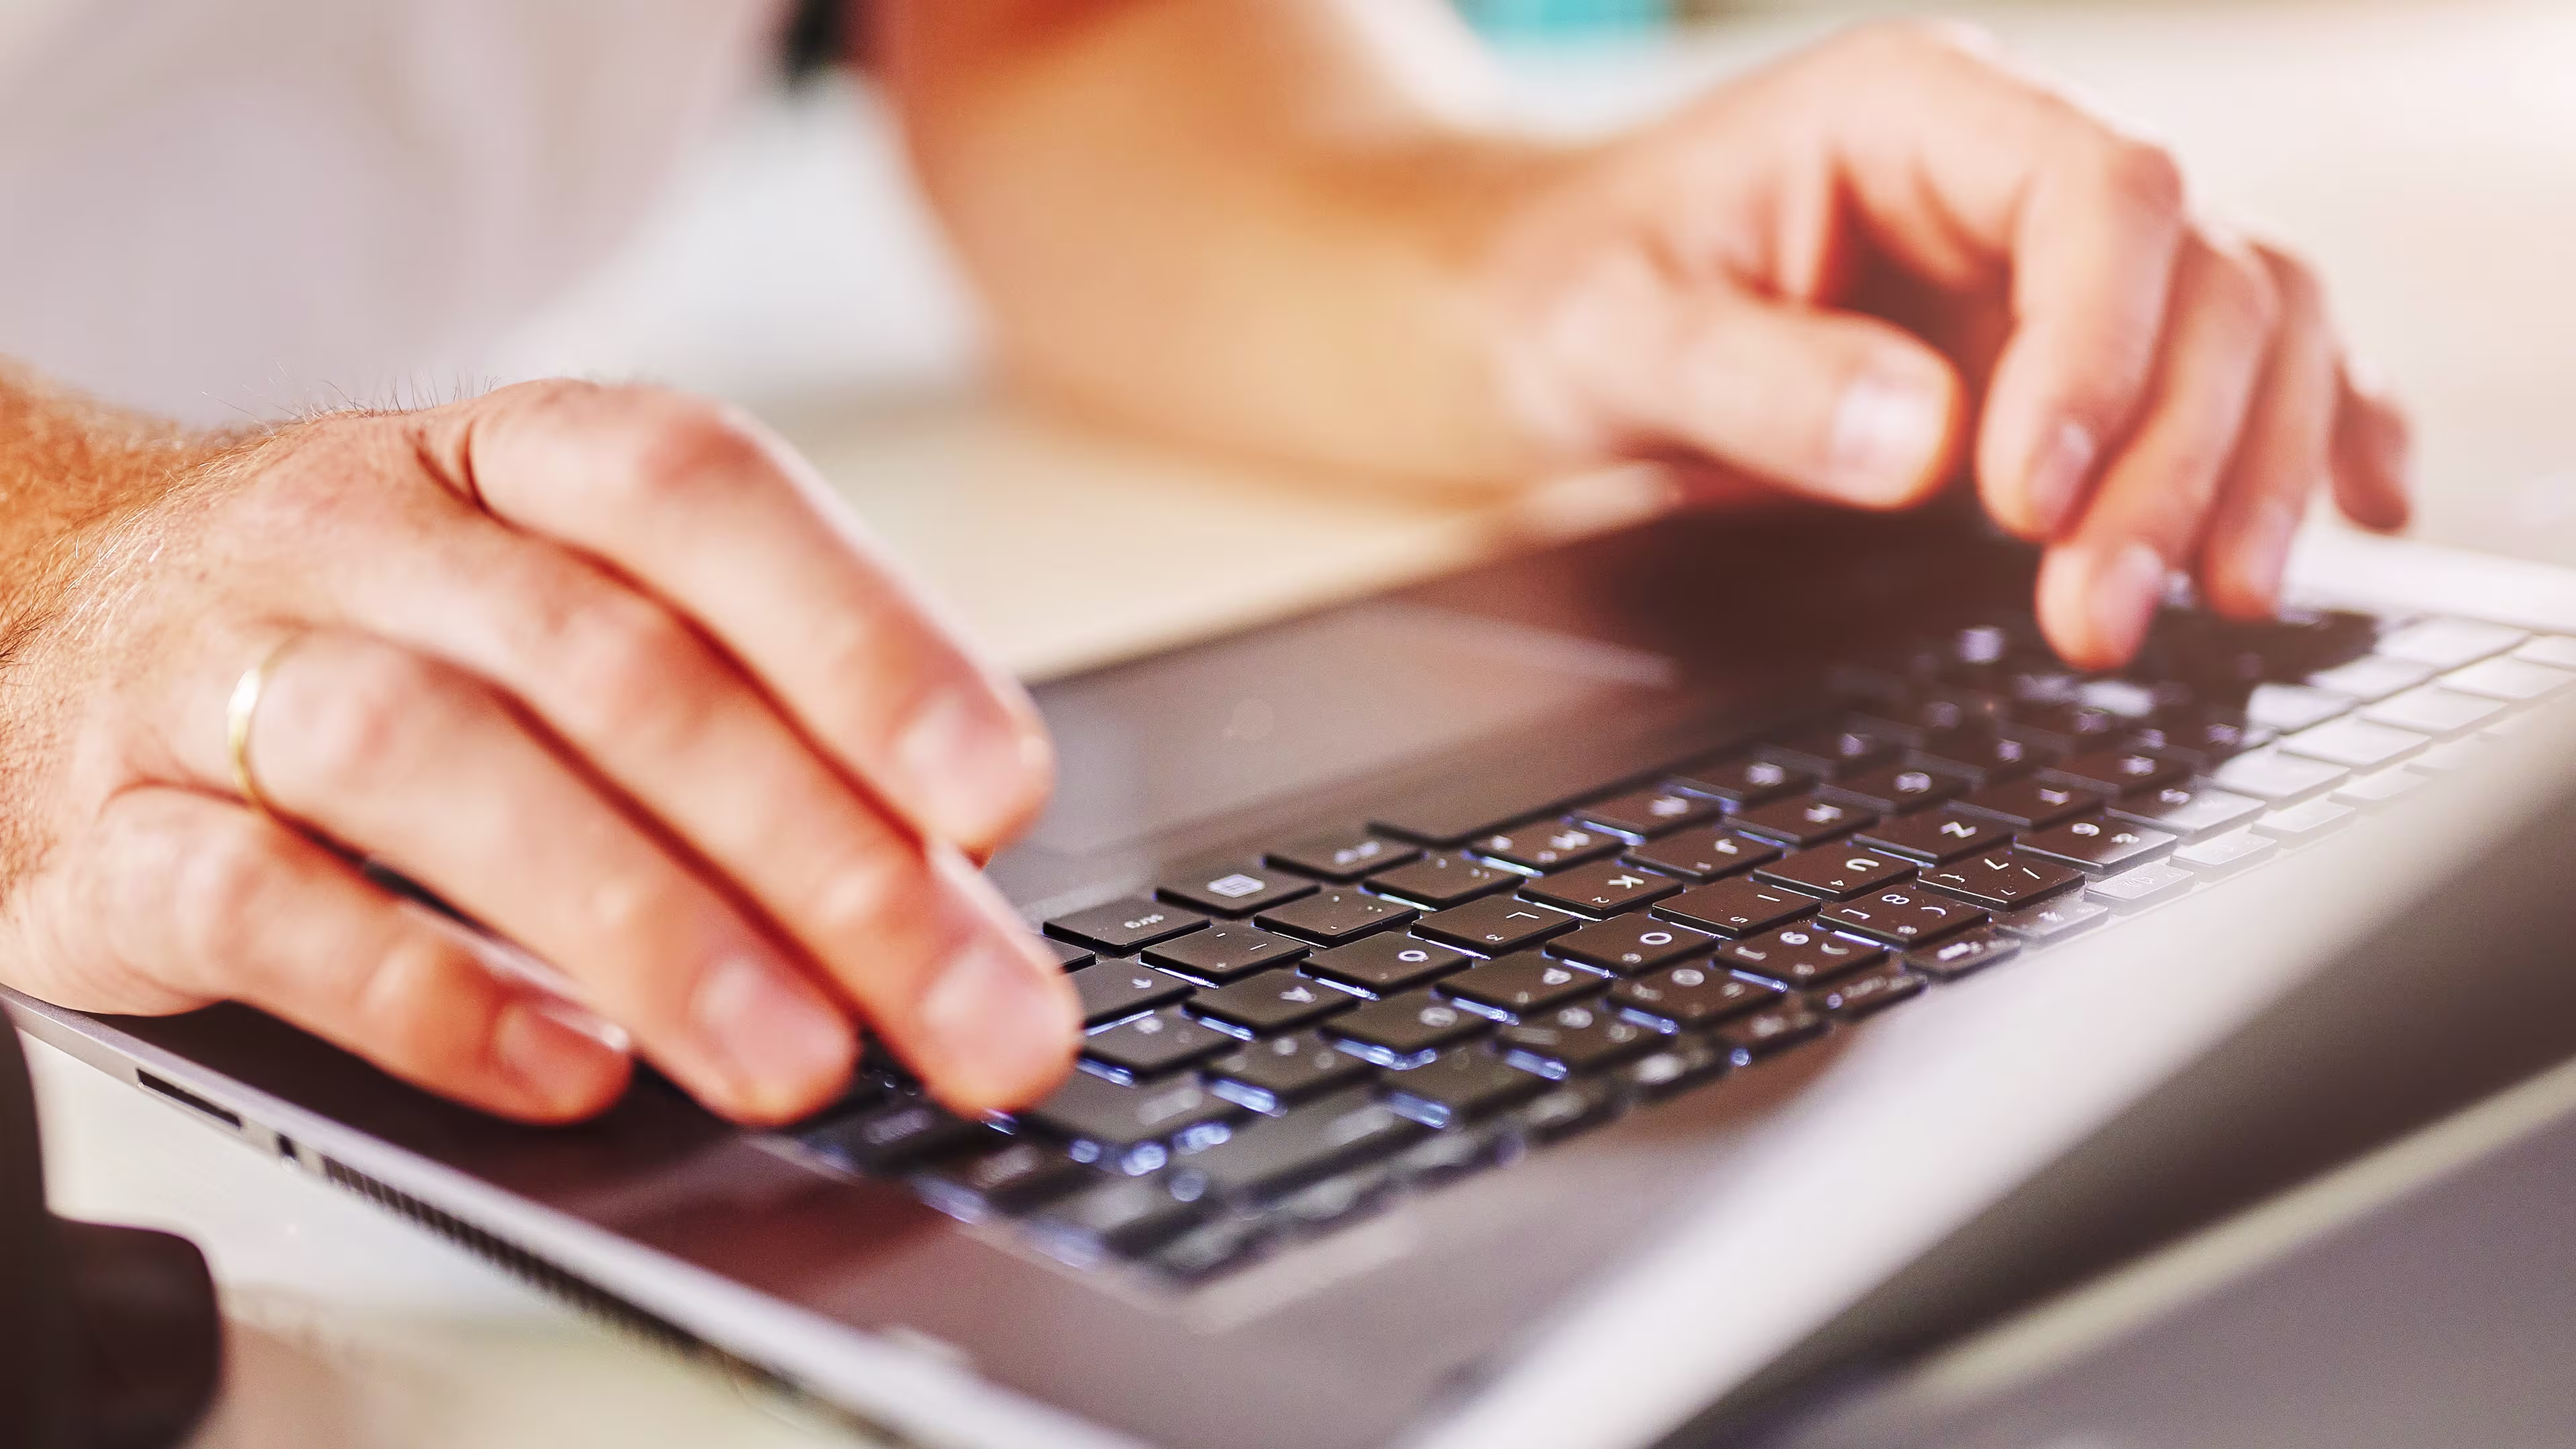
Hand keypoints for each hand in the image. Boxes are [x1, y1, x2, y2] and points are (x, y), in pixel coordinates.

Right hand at [0, 381, 1077, 1124]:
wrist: (44, 617)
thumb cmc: (383, 630)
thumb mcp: (558, 605)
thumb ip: (742, 707)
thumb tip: (952, 885)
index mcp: (509, 460)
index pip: (702, 499)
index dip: (865, 638)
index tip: (999, 794)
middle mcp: (364, 538)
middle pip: (616, 669)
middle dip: (821, 855)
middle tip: (965, 1010)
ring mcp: (217, 673)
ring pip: (436, 768)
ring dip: (645, 924)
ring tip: (796, 1058)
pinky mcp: (108, 831)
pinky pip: (254, 904)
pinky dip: (428, 996)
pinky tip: (572, 1073)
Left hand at [1470, 20, 2411, 665]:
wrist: (1545, 318)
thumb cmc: (1570, 295)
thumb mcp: (1614, 335)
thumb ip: (1753, 382)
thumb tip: (1923, 442)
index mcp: (1914, 114)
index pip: (2094, 196)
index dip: (2097, 348)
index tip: (2025, 500)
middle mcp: (2016, 171)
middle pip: (2203, 274)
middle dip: (2180, 454)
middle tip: (2103, 615)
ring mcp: (2063, 264)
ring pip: (2253, 326)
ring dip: (2251, 471)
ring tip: (2213, 607)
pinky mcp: (2081, 355)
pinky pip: (2242, 371)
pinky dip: (2308, 440)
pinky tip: (2347, 523)